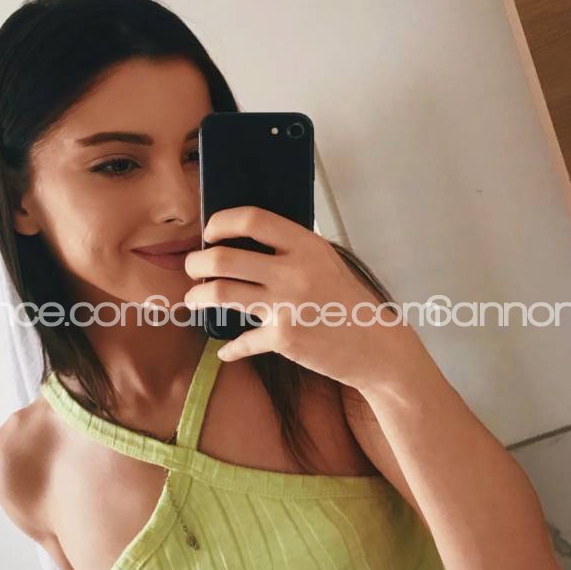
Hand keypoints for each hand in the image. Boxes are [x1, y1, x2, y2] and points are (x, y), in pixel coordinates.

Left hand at [183, 206, 422, 391]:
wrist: (377, 347)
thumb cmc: (351, 303)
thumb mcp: (327, 262)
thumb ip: (292, 250)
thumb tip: (247, 242)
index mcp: (307, 246)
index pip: (252, 219)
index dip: (221, 222)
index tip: (210, 233)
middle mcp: (294, 272)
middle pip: (223, 258)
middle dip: (196, 263)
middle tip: (193, 268)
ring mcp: (286, 306)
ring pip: (221, 293)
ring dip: (198, 296)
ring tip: (194, 298)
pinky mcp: (283, 338)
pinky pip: (242, 340)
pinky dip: (229, 349)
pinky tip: (226, 350)